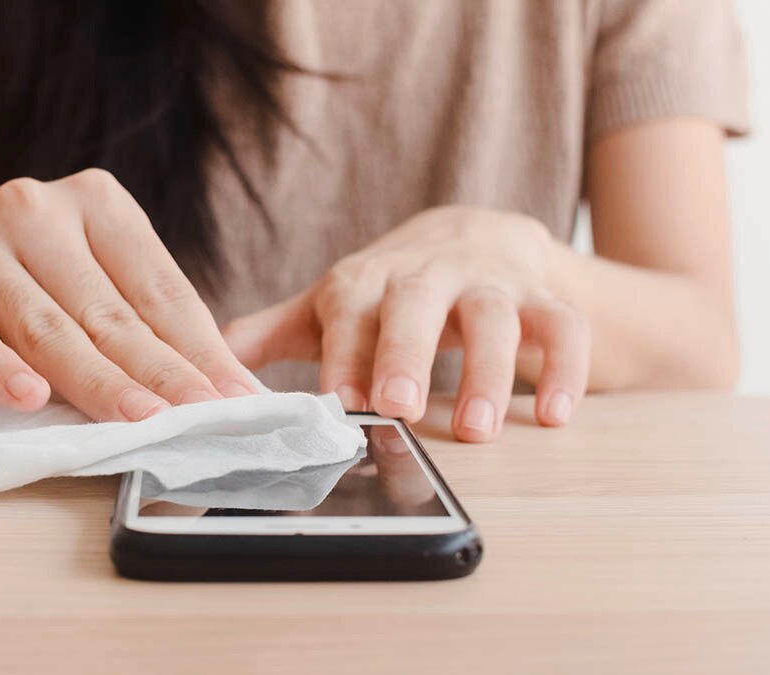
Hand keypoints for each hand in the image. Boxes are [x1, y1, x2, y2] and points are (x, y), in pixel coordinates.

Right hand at [0, 170, 256, 420]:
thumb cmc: (16, 287)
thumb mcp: (84, 285)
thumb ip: (138, 321)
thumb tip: (218, 386)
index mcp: (96, 204)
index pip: (160, 288)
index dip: (202, 348)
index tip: (238, 399)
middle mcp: (38, 210)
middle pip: (111, 311)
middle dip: (163, 372)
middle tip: (203, 418)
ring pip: (48, 326)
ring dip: (97, 380)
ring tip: (139, 420)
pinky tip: (28, 400)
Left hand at [223, 206, 589, 441]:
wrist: (483, 235)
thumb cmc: (396, 286)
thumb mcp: (338, 302)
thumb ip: (276, 333)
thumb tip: (203, 367)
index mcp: (370, 277)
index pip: (351, 306)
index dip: (342, 352)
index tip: (332, 403)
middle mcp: (430, 273)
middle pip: (418, 302)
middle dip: (407, 351)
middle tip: (398, 406)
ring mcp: (492, 282)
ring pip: (496, 316)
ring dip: (489, 371)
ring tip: (479, 429)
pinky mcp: (546, 296)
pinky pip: (564, 326)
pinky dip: (565, 370)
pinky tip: (556, 416)